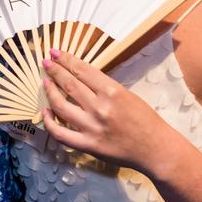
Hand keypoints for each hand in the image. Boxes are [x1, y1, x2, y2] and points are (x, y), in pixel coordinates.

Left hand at [40, 49, 181, 175]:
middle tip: (46, 63)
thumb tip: (80, 77)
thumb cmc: (146, 120)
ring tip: (45, 83)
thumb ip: (104, 87)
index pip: (81, 70)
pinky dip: (49, 122)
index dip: (65, 59)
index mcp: (111, 91)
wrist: (156, 149)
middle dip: (55, 70)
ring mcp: (91, 127)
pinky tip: (45, 112)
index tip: (55, 53)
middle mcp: (99, 107)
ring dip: (50, 92)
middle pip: (69, 84)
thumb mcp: (128, 94)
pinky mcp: (88, 145)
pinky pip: (61, 133)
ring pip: (61, 105)